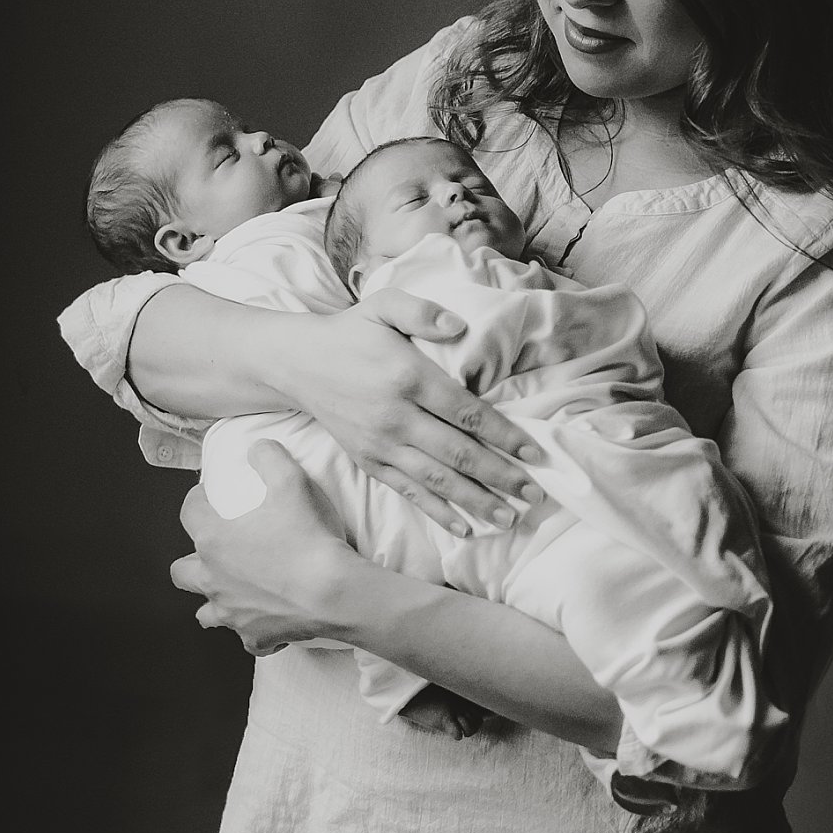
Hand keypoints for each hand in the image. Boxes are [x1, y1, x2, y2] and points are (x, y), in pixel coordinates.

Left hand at [170, 441, 359, 654]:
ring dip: (215, 600)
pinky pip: (247, 639)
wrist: (334, 592)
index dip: (197, 500)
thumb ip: (270, 458)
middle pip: (182, 572)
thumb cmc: (308, 538)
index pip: (189, 513)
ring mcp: (231, 611)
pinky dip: (253, 631)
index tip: (209, 495)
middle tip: (218, 550)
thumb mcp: (292, 483)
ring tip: (235, 590)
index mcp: (214, 540)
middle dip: (193, 560)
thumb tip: (258, 447)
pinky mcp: (255, 636)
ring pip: (206, 611)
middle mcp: (213, 579)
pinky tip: (268, 621)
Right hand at [276, 287, 545, 533]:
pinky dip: (437, 512)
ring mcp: (381, 445)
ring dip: (475, 502)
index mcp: (408, 378)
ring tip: (510, 518)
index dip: (504, 435)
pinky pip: (408, 491)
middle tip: (535, 494)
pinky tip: (465, 528)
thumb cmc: (351, 332)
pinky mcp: (368, 461)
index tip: (535, 453)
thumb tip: (460, 327)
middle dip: (500, 476)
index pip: (467, 413)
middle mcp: (396, 417)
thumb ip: (422, 311)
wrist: (296, 364)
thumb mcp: (384, 304)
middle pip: (457, 453)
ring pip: (436, 479)